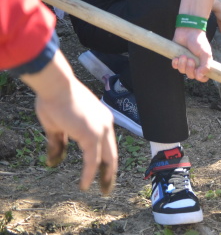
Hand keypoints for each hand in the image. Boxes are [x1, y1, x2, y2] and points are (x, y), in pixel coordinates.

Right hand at [23, 52, 117, 194]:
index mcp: (101, 119)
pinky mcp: (92, 135)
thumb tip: (54, 161)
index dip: (105, 158)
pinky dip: (90, 174)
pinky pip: (93, 160)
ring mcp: (101, 129)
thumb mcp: (57, 126)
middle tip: (108, 186)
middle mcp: (106, 124)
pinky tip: (85, 185)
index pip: (107, 143)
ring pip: (107, 158)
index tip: (102, 170)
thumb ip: (59, 144)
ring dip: (105, 176)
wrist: (56, 86)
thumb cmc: (55, 100)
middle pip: (112, 152)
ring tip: (103, 190)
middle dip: (110, 171)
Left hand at [172, 26, 212, 81]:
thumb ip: (205, 65)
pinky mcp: (177, 58)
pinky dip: (175, 63)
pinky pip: (175, 66)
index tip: (198, 73)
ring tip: (184, 55)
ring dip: (182, 64)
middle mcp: (194, 65)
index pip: (203, 77)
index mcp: (203, 64)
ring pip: (182, 71)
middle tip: (190, 60)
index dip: (201, 78)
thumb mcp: (206, 53)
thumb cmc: (199, 41)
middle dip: (189, 69)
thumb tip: (200, 76)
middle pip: (191, 75)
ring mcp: (185, 62)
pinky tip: (177, 57)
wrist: (188, 31)